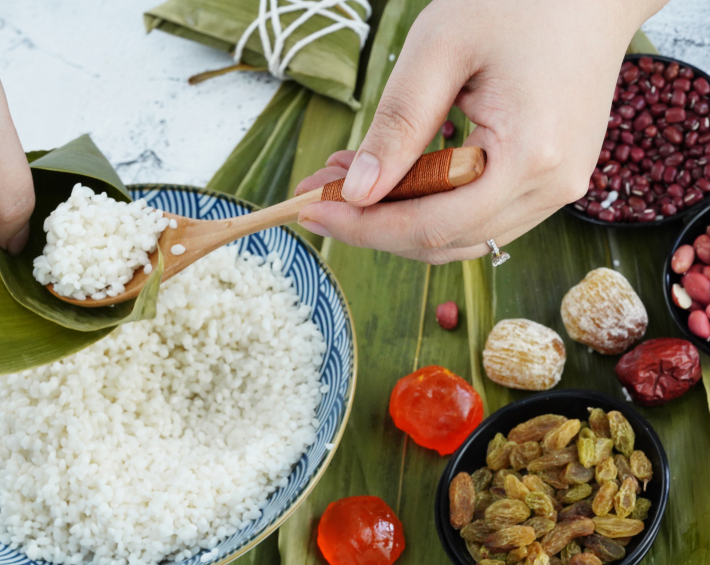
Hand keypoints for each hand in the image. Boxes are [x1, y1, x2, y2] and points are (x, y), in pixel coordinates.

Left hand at [294, 0, 668, 263]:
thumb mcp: (440, 50)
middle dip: (371, 224)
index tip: (308, 210)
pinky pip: (479, 215)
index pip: (429, 226)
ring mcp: (556, 189)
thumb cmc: (519, 1)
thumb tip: (357, 193)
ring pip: (458, 236)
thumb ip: (397, 126)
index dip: (363, 227)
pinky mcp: (550, 180)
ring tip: (346, 178)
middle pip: (441, 241)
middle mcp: (550, 187)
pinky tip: (394, 174)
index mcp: (528, 157)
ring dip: (397, 217)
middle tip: (317, 191)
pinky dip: (430, 205)